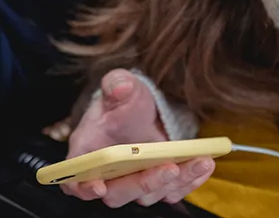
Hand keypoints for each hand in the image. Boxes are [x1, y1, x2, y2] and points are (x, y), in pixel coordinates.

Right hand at [61, 70, 214, 208]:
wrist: (147, 109)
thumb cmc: (125, 100)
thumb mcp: (120, 85)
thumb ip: (116, 84)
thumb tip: (119, 87)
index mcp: (88, 150)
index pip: (75, 177)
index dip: (83, 187)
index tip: (99, 187)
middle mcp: (107, 173)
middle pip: (118, 193)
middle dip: (144, 183)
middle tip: (169, 167)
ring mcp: (133, 182)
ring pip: (149, 194)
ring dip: (175, 181)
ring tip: (199, 160)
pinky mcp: (157, 185)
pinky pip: (171, 192)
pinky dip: (189, 182)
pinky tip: (203, 166)